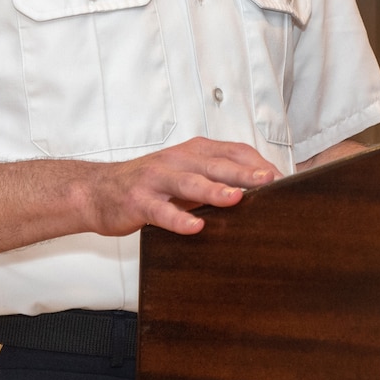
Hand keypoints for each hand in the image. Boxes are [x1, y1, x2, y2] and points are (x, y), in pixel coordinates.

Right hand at [82, 138, 278, 236]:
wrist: (97, 190)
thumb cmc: (149, 184)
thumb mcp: (185, 175)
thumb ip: (215, 179)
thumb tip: (257, 192)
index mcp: (193, 152)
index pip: (232, 152)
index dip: (257, 163)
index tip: (281, 179)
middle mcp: (177, 160)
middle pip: (216, 164)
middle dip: (244, 173)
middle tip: (269, 182)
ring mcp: (157, 180)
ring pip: (189, 183)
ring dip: (214, 191)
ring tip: (236, 198)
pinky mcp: (139, 201)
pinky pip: (161, 211)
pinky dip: (178, 219)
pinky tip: (194, 227)